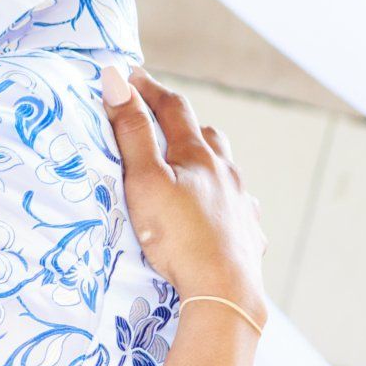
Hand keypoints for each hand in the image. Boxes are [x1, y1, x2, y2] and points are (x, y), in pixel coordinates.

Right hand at [103, 66, 267, 327]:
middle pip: (208, 136)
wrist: (224, 290)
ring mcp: (241, 204)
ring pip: (228, 172)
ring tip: (194, 168)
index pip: (172, 108)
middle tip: (164, 123)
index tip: (128, 75)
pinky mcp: (250, 235)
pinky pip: (240, 210)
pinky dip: (227, 204)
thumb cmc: (178, 235)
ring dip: (210, 163)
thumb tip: (115, 78)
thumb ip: (131, 131)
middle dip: (184, 124)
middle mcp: (226, 174)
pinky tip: (221, 216)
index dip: (148, 89)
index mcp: (198, 155)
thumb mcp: (144, 180)